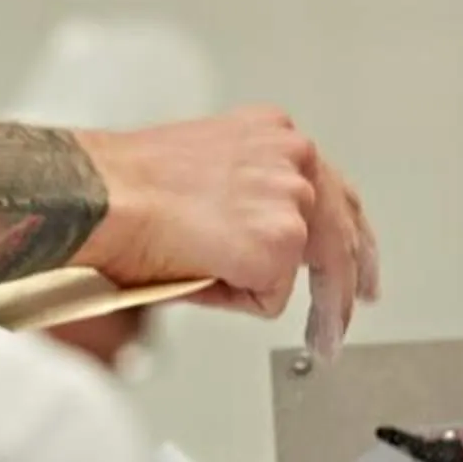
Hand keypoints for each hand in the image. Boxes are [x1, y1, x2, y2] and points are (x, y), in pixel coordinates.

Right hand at [79, 108, 381, 347]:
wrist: (101, 197)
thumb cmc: (127, 190)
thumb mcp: (202, 171)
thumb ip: (245, 197)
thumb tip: (248, 247)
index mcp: (274, 135)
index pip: (333, 191)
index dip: (349, 240)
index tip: (361, 273)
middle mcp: (293, 158)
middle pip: (341, 232)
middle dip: (345, 285)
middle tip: (344, 320)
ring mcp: (292, 201)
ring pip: (303, 269)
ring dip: (271, 291)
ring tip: (291, 326)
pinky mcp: (279, 244)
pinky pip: (270, 298)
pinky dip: (236, 300)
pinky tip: (202, 278)